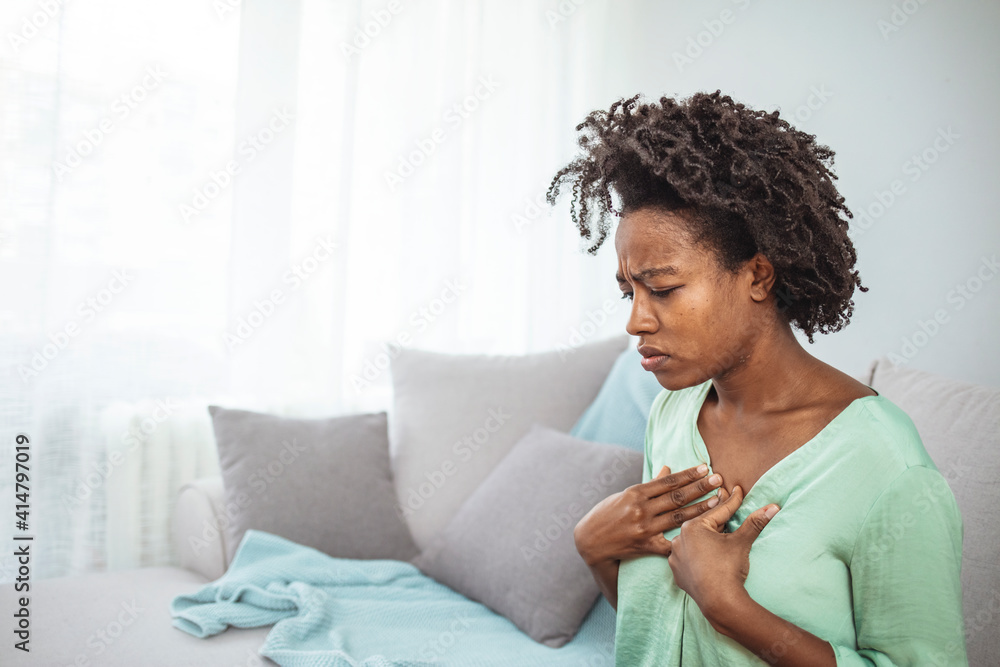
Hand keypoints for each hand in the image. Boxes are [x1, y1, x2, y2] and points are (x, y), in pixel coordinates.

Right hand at [573, 463, 722, 566]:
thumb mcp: (625, 495)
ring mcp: (644, 528)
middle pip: (676, 497)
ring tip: (717, 500)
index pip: (668, 481)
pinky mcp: (645, 546)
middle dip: (700, 487)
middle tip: (718, 479)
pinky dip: (685, 538)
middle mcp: (641, 509)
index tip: (705, 467)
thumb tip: (668, 468)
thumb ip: (649, 485)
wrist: (590, 541)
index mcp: (636, 493)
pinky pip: (669, 543)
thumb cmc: (607, 514)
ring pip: (678, 517)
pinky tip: (702, 532)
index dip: (688, 474)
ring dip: (700, 508)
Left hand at [666, 485, 778, 625]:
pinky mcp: (676, 571)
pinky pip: (687, 557)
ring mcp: (675, 556)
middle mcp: (679, 538)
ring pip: (694, 542)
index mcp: (693, 527)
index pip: (718, 512)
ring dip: (705, 538)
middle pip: (704, 526)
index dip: (731, 501)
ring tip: (716, 533)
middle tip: (727, 507)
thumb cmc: (729, 568)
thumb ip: (754, 522)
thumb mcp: (741, 542)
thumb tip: (773, 507)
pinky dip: (696, 555)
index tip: (738, 490)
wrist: (719, 601)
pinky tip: (703, 554)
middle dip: (717, 520)